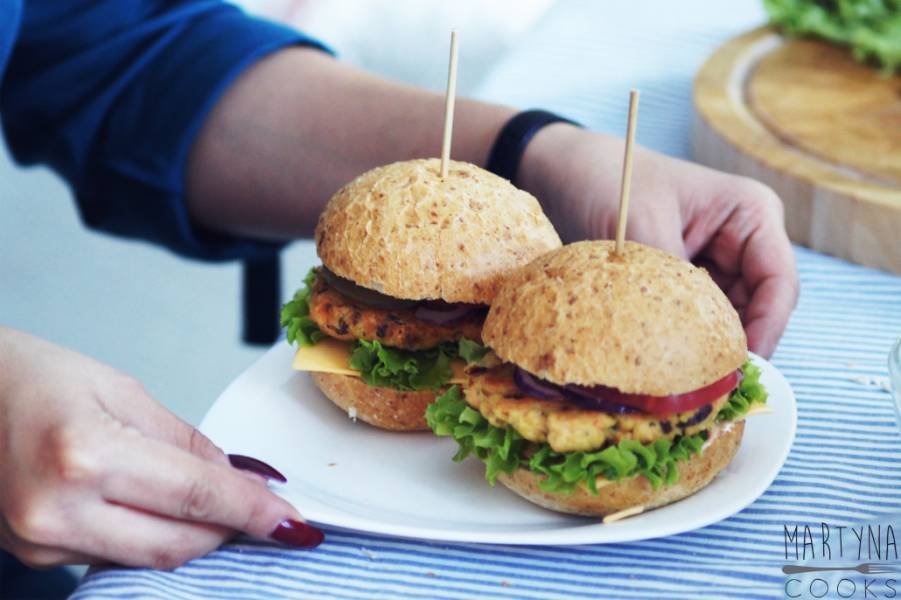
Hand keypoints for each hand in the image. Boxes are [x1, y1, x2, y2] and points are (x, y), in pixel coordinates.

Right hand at [0, 327, 321, 569]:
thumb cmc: (32, 378)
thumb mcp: (120, 390)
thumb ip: (184, 441)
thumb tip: (240, 478)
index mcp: (84, 453)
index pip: (195, 496)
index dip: (253, 511)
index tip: (294, 522)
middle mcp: (57, 508)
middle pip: (177, 544)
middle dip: (230, 531)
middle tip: (264, 511)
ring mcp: (41, 539)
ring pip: (148, 560)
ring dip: (194, 538)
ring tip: (218, 508)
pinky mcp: (34, 553)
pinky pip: (115, 558)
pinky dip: (151, 538)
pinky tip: (164, 513)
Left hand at [519, 125, 798, 357]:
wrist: (567, 172)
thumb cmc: (609, 180)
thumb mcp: (641, 226)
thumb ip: (671, 281)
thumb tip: (685, 344)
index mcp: (750, 214)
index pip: (779, 282)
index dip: (768, 329)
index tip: (741, 367)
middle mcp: (743, 242)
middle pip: (761, 309)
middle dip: (738, 346)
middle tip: (713, 388)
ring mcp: (717, 264)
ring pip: (730, 321)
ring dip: (710, 349)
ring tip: (688, 382)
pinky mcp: (688, 283)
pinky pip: (698, 321)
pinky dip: (687, 342)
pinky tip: (667, 364)